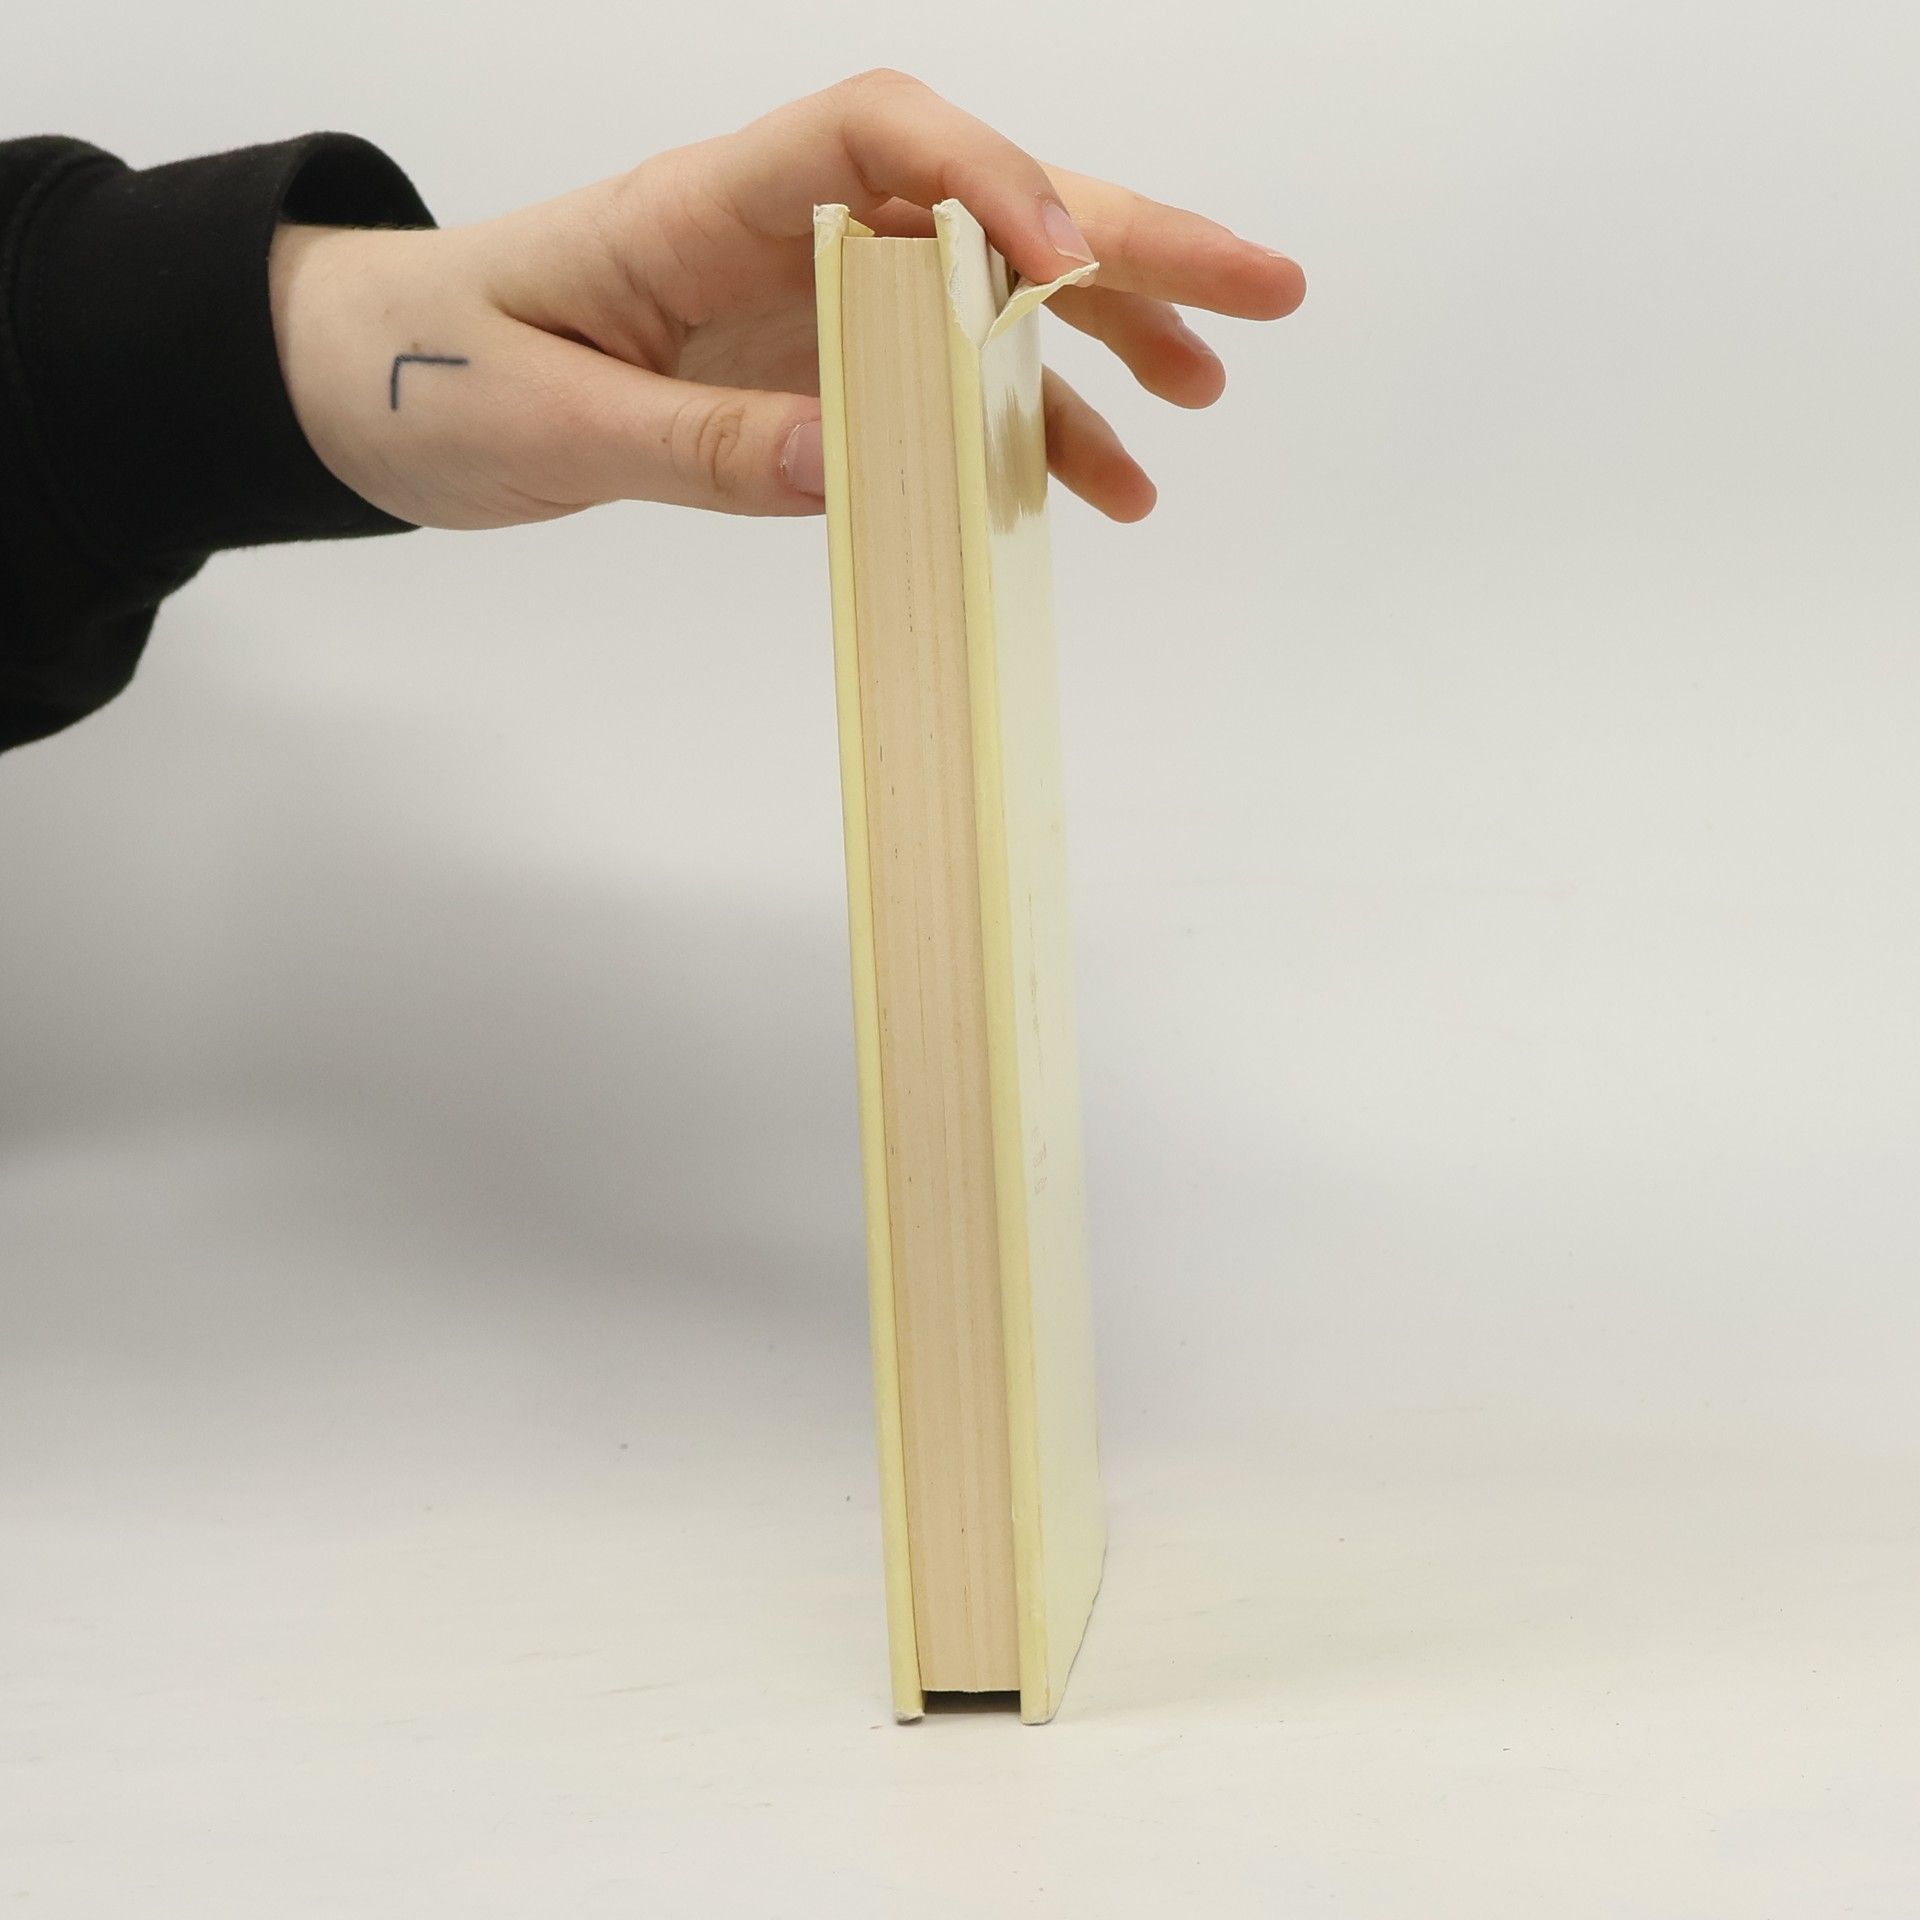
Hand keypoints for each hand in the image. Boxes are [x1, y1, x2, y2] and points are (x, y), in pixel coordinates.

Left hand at [269, 71, 1305, 530]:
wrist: (371, 387)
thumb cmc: (432, 377)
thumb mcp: (550, 426)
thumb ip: (699, 444)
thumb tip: (853, 469)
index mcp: (707, 204)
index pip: (885, 139)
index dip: (996, 180)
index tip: (1070, 260)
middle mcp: (780, 231)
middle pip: (985, 201)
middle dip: (1132, 240)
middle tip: (1262, 293)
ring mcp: (802, 298)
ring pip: (984, 294)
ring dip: (1103, 340)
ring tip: (1199, 406)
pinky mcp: (803, 364)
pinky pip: (935, 382)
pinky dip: (1016, 426)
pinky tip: (1086, 484)